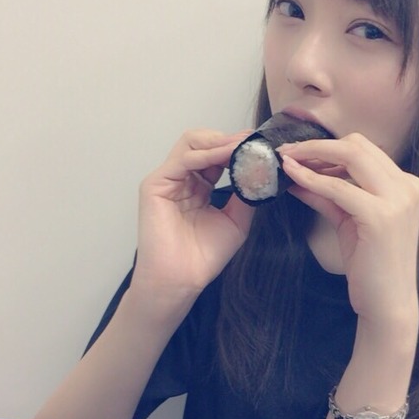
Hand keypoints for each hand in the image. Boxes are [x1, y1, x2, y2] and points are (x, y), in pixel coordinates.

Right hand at [132, 129, 254, 309]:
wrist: (183, 279)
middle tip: (253, 141)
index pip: (216, 155)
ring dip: (220, 141)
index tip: (261, 146)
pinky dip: (208, 154)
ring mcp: (167, 180)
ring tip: (243, 145)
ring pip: (192, 143)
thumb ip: (246, 194)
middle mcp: (181, 179)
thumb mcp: (236, 220)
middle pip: (202, 142)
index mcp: (197, 186)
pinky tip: (229, 155)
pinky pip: (184, 159)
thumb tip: (262, 170)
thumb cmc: (204, 256)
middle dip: (229, 139)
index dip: (237, 148)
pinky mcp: (155, 184)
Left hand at [279, 133, 418, 329]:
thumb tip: (298, 174)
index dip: (328, 147)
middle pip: (357, 145)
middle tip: (286, 150)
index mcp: (406, 184)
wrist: (387, 304)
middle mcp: (407, 186)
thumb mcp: (349, 221)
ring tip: (285, 160)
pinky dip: (312, 181)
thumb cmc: (371, 266)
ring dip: (312, 155)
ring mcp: (397, 200)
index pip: (364, 149)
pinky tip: (292, 180)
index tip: (299, 151)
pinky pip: (338, 188)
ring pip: (350, 156)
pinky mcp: (380, 216)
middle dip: (317, 145)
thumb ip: (329, 195)